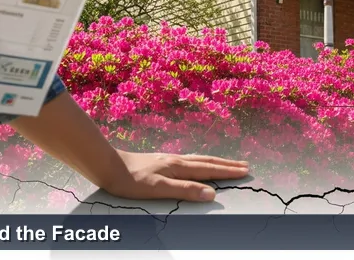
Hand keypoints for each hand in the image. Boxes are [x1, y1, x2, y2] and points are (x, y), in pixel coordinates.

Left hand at [103, 150, 249, 201]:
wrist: (108, 166)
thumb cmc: (131, 180)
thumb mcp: (158, 189)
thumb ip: (185, 190)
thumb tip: (212, 193)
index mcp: (179, 167)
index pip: (209, 170)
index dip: (228, 171)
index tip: (245, 171)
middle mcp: (177, 160)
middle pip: (208, 162)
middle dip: (227, 164)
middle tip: (245, 165)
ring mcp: (169, 160)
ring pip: (199, 160)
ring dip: (216, 162)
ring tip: (229, 163)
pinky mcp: (161, 161)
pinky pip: (190, 160)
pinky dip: (202, 162)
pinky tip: (198, 164)